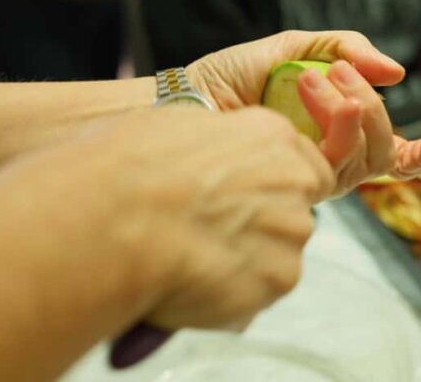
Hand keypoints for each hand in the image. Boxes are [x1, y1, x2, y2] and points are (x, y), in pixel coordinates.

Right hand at [78, 107, 334, 329]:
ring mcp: (291, 231)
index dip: (272, 185)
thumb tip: (203, 158)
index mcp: (271, 133)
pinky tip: (196, 283)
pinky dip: (236, 292)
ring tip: (195, 260)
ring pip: (280, 252)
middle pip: (294, 208)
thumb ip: (211, 145)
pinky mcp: (281, 278)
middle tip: (213, 233)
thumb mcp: (173, 128)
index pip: (302, 162)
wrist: (118, 219)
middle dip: (262, 224)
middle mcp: (293, 178)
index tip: (243, 198)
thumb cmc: (130, 168)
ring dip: (248, 260)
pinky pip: (262, 290)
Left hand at [188, 30, 420, 192]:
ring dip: (357, 109)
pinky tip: (311, 87)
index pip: (392, 155)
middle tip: (341, 72)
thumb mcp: (297, 47)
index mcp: (335, 136)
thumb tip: (396, 73)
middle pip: (385, 153)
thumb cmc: (235, 75)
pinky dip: (339, 118)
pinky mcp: (296, 177)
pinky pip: (340, 159)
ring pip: (369, 157)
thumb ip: (346, 49)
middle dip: (376, 109)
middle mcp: (329, 161)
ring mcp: (313, 172)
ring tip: (315, 78)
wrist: (190, 93)